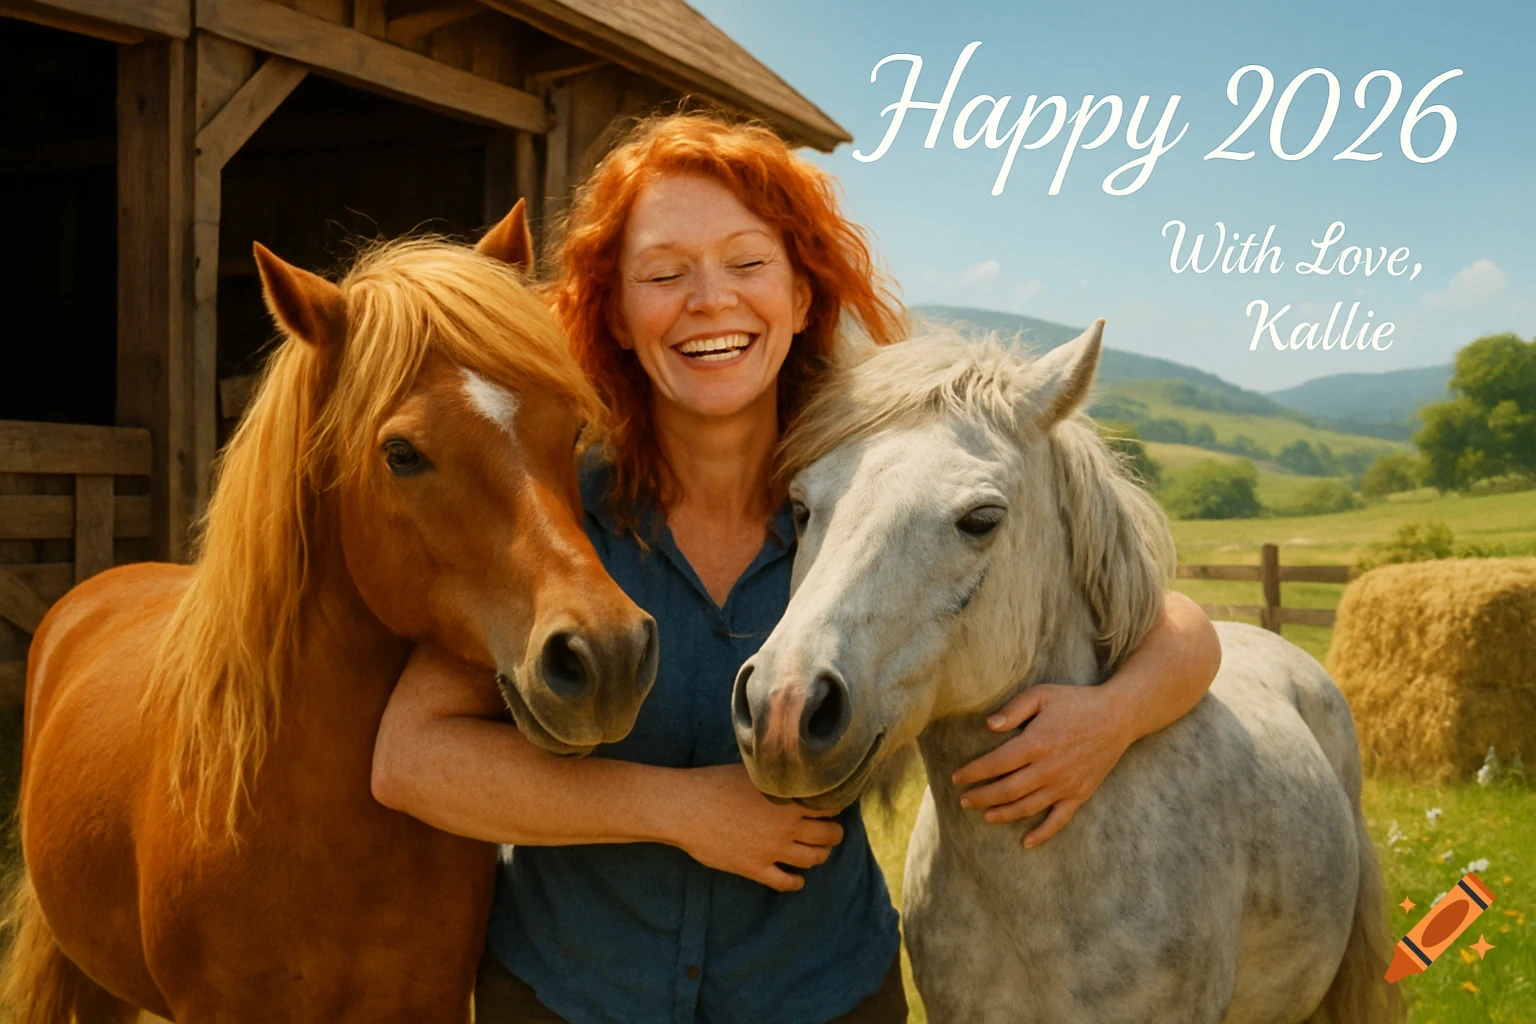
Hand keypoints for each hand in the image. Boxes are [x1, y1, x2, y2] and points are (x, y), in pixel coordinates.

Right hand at [670, 764, 843, 891]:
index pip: (830, 807)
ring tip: (818, 852)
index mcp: (790, 800)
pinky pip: (785, 882)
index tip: (832, 807)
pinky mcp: (756, 868)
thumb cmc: (716, 783)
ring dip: (820, 856)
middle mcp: (788, 827)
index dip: (834, 806)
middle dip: (833, 833)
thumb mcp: (753, 772)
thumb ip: (778, 779)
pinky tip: (797, 879)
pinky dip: (796, 882)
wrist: (688, 808)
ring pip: (812, 860)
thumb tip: (792, 776)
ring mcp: (773, 850)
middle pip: (829, 836)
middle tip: (830, 831)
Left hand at [950, 684, 1130, 848]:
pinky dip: (1042, 833)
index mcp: (1037, 743)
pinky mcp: (1080, 794)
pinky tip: (1025, 842)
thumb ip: (1013, 709)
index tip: (956, 778)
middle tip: (964, 801)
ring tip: (985, 816)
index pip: (996, 764)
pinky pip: (1059, 820)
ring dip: (1003, 814)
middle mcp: (1049, 768)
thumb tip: (988, 725)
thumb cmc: (1075, 702)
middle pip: (1007, 790)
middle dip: (981, 797)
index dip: (973, 773)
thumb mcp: (1042, 695)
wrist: (1117, 717)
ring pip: (1028, 807)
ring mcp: (1066, 784)